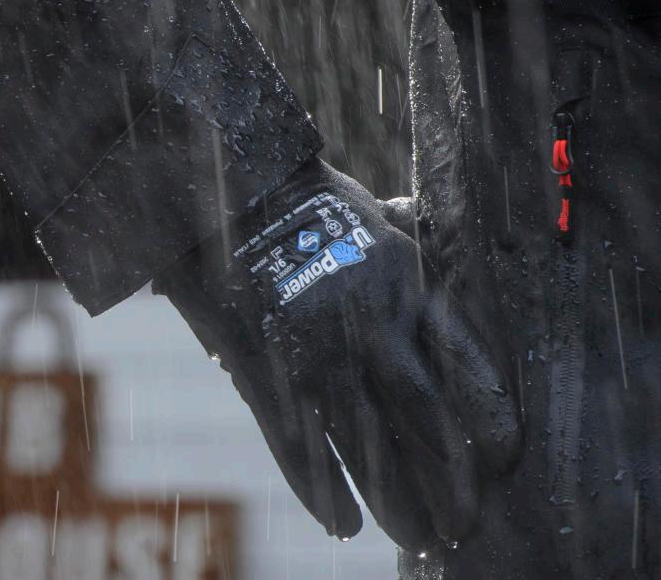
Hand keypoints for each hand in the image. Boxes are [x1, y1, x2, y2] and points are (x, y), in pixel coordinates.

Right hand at [153, 158, 521, 547]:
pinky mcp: (267, 375)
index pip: (467, 370)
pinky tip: (343, 523)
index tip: (504, 461)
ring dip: (396, 503)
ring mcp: (317, 357)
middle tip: (465, 523)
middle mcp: (371, 329)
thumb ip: (415, 245)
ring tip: (417, 538)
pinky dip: (321, 491)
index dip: (491, 424)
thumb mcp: (377, 216)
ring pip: (368, 449)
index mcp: (406, 288)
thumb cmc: (310, 206)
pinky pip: (298, 448)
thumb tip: (435, 238)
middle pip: (427, 423)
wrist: (232, 197)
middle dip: (453, 482)